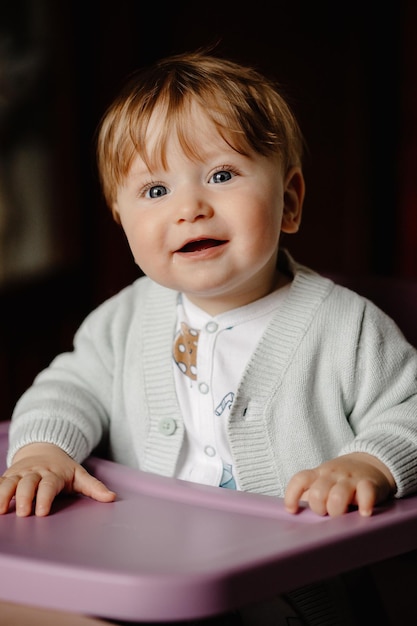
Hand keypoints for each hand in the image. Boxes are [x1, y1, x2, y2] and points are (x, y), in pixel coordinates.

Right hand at [0, 443, 115, 516]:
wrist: (44, 449)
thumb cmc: (63, 469)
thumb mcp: (79, 475)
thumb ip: (94, 487)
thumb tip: (112, 498)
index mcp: (53, 474)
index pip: (48, 485)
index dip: (44, 498)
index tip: (41, 512)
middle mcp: (35, 473)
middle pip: (28, 484)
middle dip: (25, 497)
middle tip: (23, 514)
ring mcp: (20, 473)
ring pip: (10, 482)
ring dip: (5, 495)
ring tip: (2, 510)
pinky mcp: (9, 475)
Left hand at [284, 452, 395, 516]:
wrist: (371, 461)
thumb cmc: (342, 479)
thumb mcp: (324, 481)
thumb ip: (310, 494)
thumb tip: (296, 514)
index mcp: (318, 474)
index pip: (300, 480)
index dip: (291, 495)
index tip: (291, 510)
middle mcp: (332, 475)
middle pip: (317, 493)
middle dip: (319, 509)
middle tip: (327, 512)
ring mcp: (350, 479)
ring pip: (338, 495)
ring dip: (337, 510)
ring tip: (343, 516)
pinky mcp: (370, 484)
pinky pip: (366, 493)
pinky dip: (364, 504)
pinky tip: (364, 513)